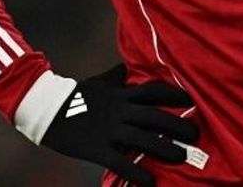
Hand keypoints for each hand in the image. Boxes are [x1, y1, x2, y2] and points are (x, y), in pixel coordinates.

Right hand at [41, 64, 198, 186]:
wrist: (47, 110)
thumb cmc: (77, 95)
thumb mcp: (100, 83)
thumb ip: (117, 76)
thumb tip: (127, 68)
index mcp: (121, 94)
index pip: (153, 90)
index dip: (173, 95)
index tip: (190, 101)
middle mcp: (120, 111)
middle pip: (154, 116)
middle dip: (177, 125)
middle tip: (195, 134)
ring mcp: (109, 130)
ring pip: (143, 139)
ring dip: (165, 148)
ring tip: (182, 156)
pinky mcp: (98, 149)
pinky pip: (121, 162)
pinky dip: (137, 173)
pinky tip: (151, 182)